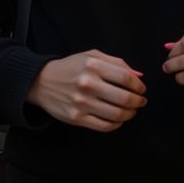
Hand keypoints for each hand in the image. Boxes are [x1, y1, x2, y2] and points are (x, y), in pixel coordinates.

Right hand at [26, 49, 146, 131]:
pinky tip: (118, 119)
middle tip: (140, 101)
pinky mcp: (76, 118)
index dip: (138, 85)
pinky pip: (104, 126)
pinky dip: (117, 124)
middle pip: (124, 98)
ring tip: (131, 110)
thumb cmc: (71, 68)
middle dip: (138, 101)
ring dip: (130, 114)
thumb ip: (117, 63)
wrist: (42, 82)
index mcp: (93, 65)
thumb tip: (138, 76)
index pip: (126, 78)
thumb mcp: (92, 56)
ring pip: (116, 114)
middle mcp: (88, 84)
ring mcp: (81, 103)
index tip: (141, 89)